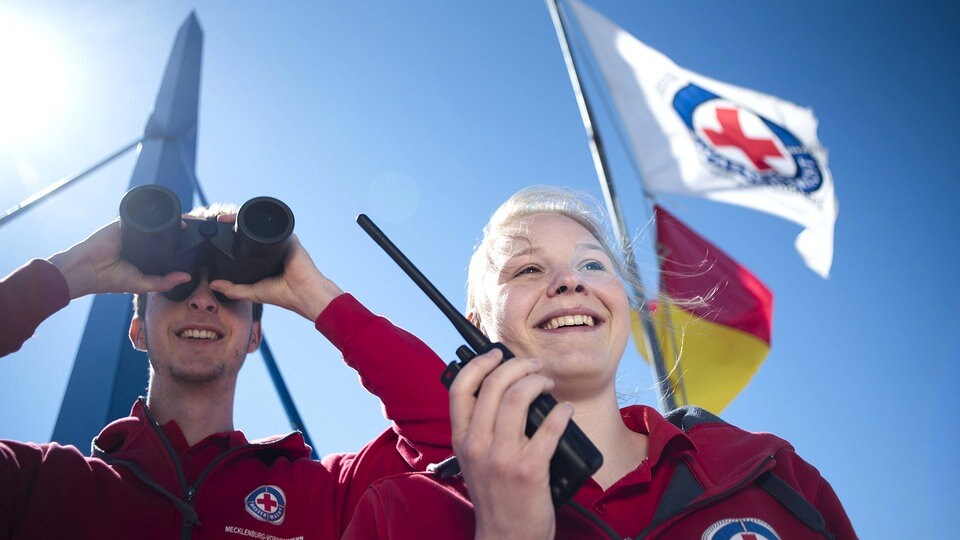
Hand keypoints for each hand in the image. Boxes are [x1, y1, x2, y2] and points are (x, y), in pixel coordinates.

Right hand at [47, 219, 190, 298]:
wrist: (86, 269)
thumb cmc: (109, 279)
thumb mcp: (142, 284)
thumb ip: (164, 281)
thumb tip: (187, 277)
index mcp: (144, 255)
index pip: (165, 245)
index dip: (180, 242)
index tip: (197, 240)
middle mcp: (139, 241)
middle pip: (163, 231)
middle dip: (179, 229)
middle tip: (198, 227)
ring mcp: (131, 230)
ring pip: (154, 221)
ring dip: (171, 219)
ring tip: (189, 219)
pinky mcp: (123, 222)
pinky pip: (141, 214)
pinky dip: (154, 213)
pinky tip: (170, 214)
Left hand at [208, 225, 342, 320]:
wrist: (303, 292)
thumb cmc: (284, 295)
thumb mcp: (252, 292)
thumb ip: (233, 289)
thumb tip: (214, 284)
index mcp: (266, 261)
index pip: (247, 245)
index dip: (233, 238)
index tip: (217, 232)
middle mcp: (274, 250)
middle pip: (253, 232)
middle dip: (236, 225)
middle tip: (218, 221)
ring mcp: (282, 243)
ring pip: (262, 226)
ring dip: (245, 219)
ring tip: (226, 218)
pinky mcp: (289, 238)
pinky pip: (275, 225)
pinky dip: (261, 220)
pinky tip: (245, 218)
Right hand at [450, 349, 573, 539]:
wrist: (506, 537)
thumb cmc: (495, 495)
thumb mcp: (473, 459)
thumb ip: (479, 427)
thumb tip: (504, 386)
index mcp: (461, 439)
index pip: (459, 388)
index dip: (479, 363)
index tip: (497, 354)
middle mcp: (476, 445)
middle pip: (493, 385)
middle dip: (518, 366)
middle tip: (534, 367)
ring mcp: (502, 458)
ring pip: (518, 399)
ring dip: (538, 382)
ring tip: (548, 384)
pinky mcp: (529, 470)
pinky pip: (549, 427)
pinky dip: (561, 412)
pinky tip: (565, 411)